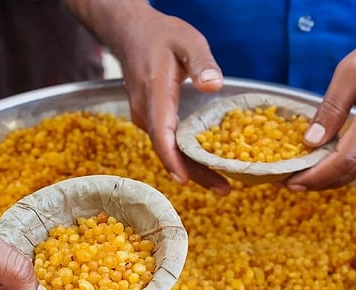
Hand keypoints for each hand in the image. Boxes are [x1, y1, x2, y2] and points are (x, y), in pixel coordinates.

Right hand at [110, 5, 230, 194]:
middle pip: (167, 150)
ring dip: (192, 167)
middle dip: (194, 174)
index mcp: (154, 93)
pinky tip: (206, 163)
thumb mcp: (187, 40)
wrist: (132, 33)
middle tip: (223, 190)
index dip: (173, 159)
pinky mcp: (150, 119)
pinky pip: (167, 142)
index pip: (161, 134)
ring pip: (167, 149)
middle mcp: (145, 111)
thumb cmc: (161, 35)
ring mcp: (145, 117)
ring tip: (220, 183)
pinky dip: (185, 156)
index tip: (185, 180)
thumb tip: (213, 85)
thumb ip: (201, 62)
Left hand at [287, 26, 355, 189]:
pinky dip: (343, 167)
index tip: (290, 180)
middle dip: (315, 181)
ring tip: (299, 173)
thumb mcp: (354, 68)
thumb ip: (332, 106)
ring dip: (327, 177)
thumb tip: (311, 140)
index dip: (316, 175)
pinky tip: (324, 162)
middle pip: (349, 172)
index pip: (345, 160)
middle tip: (285, 180)